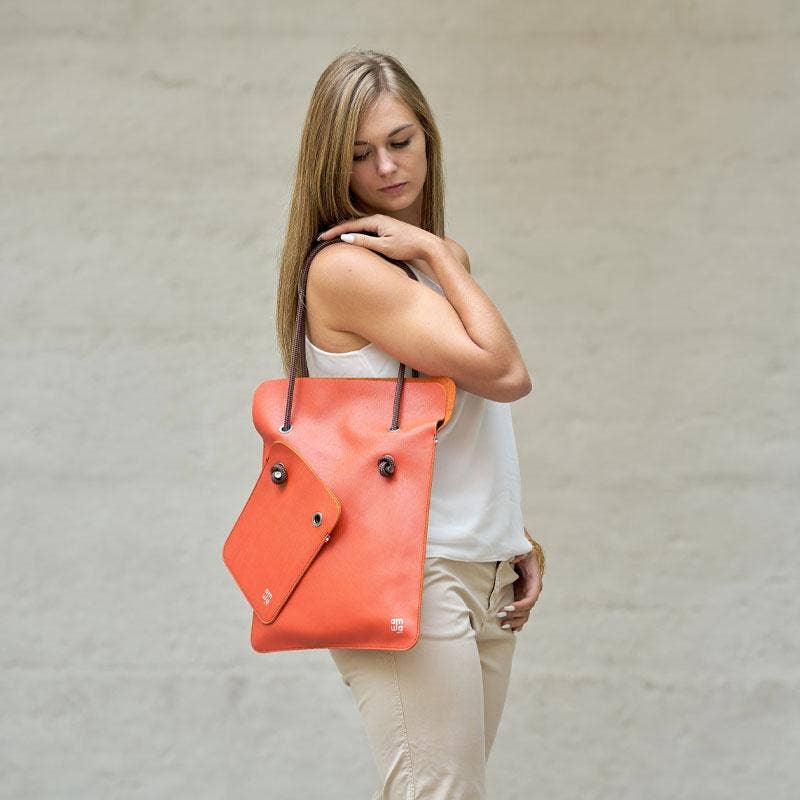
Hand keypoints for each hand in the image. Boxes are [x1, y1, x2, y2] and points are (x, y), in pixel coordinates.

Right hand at [316, 214, 439, 262]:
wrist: (427, 244)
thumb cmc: (407, 246)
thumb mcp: (384, 247)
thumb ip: (365, 242)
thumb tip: (345, 238)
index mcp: (376, 221)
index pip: (349, 226)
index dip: (334, 232)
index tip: (321, 237)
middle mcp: (378, 219)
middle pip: (352, 224)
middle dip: (336, 230)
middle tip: (321, 237)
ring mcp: (382, 223)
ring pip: (358, 227)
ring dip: (345, 231)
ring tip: (330, 237)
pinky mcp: (386, 229)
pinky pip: (365, 229)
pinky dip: (355, 233)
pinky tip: (350, 238)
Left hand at [504, 527, 543, 632]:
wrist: (517, 545)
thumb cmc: (518, 546)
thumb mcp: (519, 547)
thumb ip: (517, 553)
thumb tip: (514, 558)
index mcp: (534, 579)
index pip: (532, 597)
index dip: (522, 605)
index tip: (509, 607)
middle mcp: (531, 589)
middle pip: (527, 608)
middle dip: (515, 614)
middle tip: (500, 615)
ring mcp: (525, 593)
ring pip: (525, 613)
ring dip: (515, 621)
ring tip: (502, 625)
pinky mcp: (518, 595)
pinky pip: (521, 612)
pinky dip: (516, 621)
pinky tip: (510, 629)